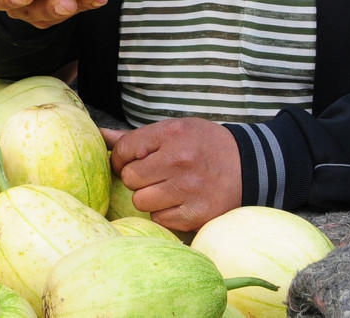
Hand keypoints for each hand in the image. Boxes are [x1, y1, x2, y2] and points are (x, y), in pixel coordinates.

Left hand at [101, 118, 242, 232]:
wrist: (249, 166)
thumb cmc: (204, 146)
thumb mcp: (174, 130)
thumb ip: (136, 138)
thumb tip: (99, 134)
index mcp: (172, 133)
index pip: (124, 149)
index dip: (122, 158)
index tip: (133, 161)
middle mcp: (179, 160)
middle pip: (129, 178)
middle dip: (137, 178)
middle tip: (156, 175)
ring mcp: (189, 189)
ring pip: (141, 201)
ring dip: (149, 198)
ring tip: (168, 189)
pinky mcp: (197, 213)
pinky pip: (160, 220)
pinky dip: (165, 214)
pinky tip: (180, 202)